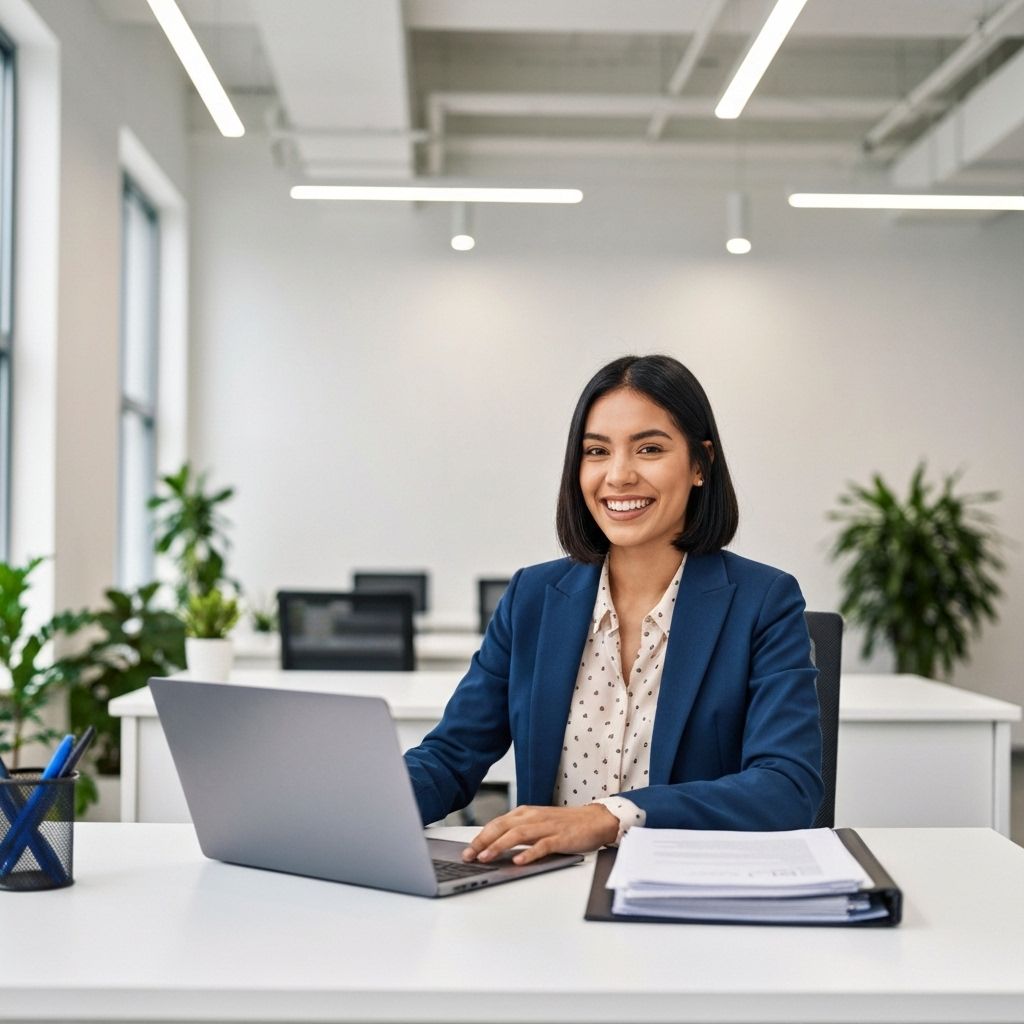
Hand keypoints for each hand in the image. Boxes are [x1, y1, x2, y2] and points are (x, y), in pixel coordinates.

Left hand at [462, 803, 618, 865]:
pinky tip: (519, 861)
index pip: (496, 823)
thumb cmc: (564, 824)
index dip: (480, 837)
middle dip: (483, 842)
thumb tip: (493, 846)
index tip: (467, 851)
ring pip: (518, 834)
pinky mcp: (560, 838)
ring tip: (486, 858)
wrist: (594, 820)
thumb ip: (518, 831)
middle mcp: (533, 817)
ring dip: (500, 846)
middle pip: (502, 827)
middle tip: (469, 856)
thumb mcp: (537, 823)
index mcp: (525, 813)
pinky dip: (529, 853)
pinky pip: (542, 845)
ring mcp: (546, 827)